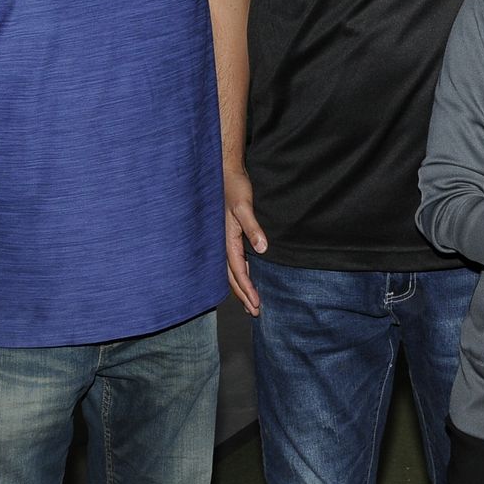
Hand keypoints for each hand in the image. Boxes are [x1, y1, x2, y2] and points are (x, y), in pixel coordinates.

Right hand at [224, 162, 268, 315]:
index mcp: (225, 240)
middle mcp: (221, 243)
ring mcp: (222, 239)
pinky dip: (239, 272)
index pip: (237, 271)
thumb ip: (252, 227)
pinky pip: (231, 260)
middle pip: (231, 276)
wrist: (223, 171)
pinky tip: (245, 276)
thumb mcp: (244, 206)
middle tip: (255, 312)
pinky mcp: (226, 234)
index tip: (256, 304)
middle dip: (243, 295)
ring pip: (230, 270)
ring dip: (240, 286)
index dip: (247, 289)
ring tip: (250, 302)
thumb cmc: (234, 186)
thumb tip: (262, 249)